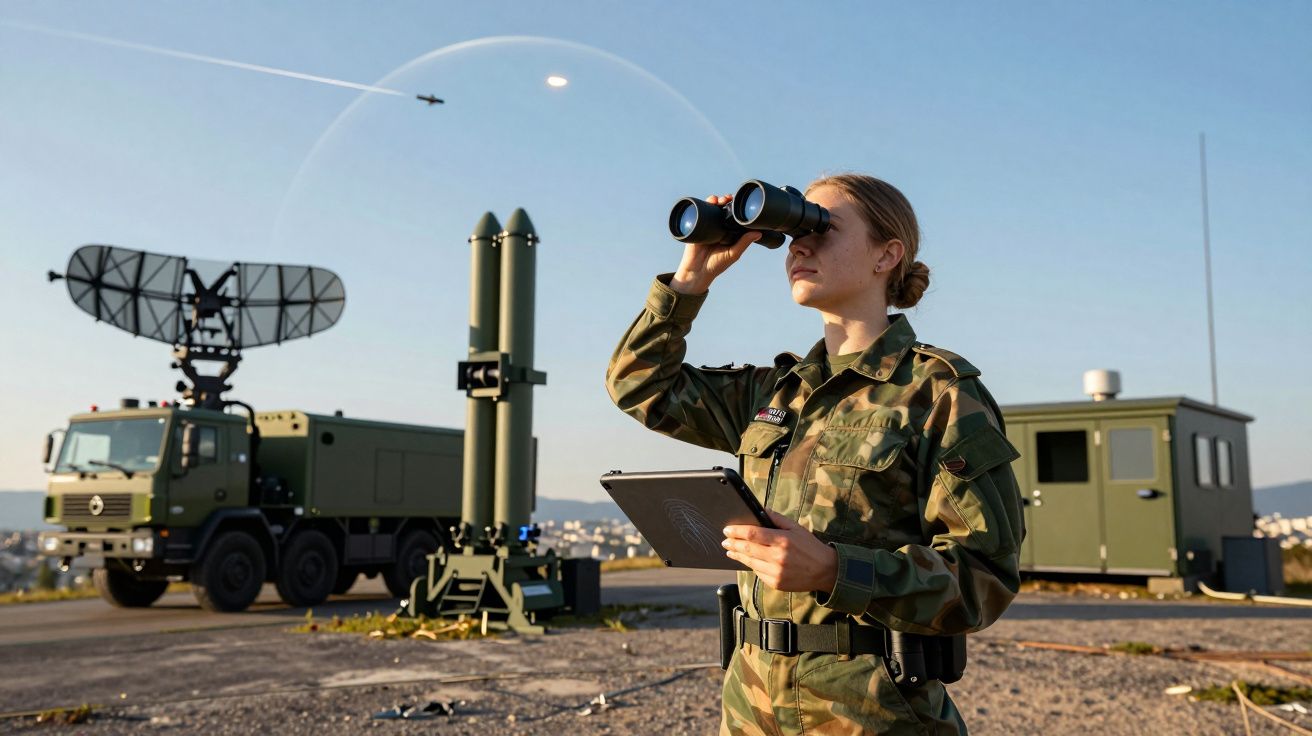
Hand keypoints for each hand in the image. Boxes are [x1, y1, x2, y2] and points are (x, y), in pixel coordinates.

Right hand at [669, 194, 759, 293]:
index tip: (741, 203)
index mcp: (728, 232)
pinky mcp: (697, 226)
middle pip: (722, 209)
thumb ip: (744, 243)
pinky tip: (710, 201)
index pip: (734, 217)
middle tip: (729, 199)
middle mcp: (718, 227)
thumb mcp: (733, 254)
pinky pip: (700, 212)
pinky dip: (705, 204)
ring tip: (719, 200)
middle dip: (726, 201)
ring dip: (716, 200)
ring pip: (712, 208)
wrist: (696, 271)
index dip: (737, 208)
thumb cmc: (716, 265)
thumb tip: (758, 232)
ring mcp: (707, 225)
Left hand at [722, 510, 837, 592]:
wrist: (825, 571)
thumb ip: (777, 518)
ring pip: (750, 562)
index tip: (727, 530)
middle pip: (747, 549)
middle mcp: (778, 557)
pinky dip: (751, 565)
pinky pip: (758, 573)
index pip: (752, 534)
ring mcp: (776, 572)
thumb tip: (761, 510)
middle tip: (724, 541)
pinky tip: (747, 560)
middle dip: (733, 544)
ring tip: (731, 551)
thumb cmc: (810, 547)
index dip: (737, 531)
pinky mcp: (776, 583)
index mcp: (783, 540)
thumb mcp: (796, 527)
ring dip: (738, 556)